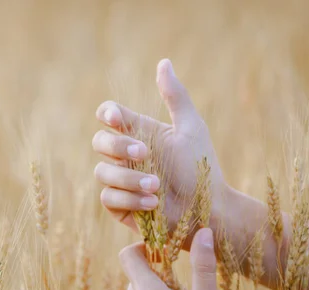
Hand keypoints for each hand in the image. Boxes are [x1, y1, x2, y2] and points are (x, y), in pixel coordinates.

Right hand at [93, 59, 227, 234]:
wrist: (209, 209)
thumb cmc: (202, 168)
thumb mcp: (191, 127)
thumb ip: (175, 96)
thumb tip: (163, 62)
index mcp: (138, 133)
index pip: (109, 116)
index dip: (107, 114)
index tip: (117, 119)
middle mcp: (125, 157)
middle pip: (99, 142)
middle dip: (118, 147)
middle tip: (145, 153)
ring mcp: (120, 182)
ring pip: (102, 172)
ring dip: (129, 178)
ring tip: (157, 186)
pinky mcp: (119, 207)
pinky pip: (108, 198)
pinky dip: (130, 199)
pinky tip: (153, 203)